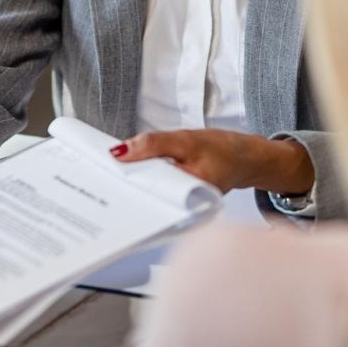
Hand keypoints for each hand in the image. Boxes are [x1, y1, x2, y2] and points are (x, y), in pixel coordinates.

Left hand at [109, 129, 313, 194]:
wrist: (245, 158)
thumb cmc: (222, 149)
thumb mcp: (186, 139)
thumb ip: (153, 144)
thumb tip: (119, 152)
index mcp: (187, 194)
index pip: (147, 193)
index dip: (125, 183)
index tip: (104, 172)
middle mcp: (183, 207)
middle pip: (146, 196)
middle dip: (126, 184)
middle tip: (102, 174)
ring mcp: (180, 204)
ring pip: (150, 193)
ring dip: (134, 181)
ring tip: (113, 172)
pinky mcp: (178, 198)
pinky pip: (157, 189)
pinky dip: (145, 179)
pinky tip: (132, 173)